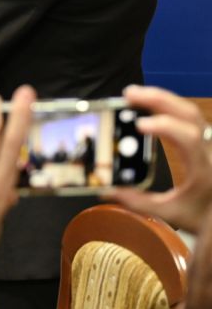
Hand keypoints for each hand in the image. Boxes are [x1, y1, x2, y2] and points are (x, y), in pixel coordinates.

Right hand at [105, 84, 211, 232]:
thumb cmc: (200, 214)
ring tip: (133, 94)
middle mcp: (210, 150)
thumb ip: (138, 202)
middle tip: (129, 94)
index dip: (166, 127)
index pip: (190, 139)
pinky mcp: (204, 138)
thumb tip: (107, 190)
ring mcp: (209, 141)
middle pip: (189, 114)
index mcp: (204, 169)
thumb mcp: (170, 212)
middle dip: (159, 100)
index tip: (139, 125)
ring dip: (161, 98)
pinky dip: (167, 104)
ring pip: (189, 110)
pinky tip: (148, 102)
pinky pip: (188, 115)